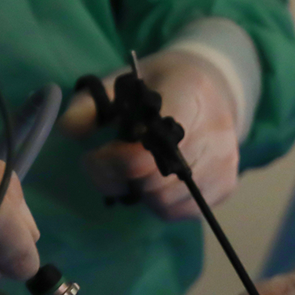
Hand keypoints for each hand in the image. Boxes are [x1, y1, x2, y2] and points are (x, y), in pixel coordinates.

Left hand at [61, 49, 240, 220]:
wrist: (212, 86)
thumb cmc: (160, 86)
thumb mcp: (121, 82)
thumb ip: (89, 104)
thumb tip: (68, 130)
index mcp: (189, 92)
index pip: (150, 144)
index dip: (116, 159)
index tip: (96, 154)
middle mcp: (216, 129)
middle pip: (155, 179)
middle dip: (121, 177)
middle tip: (109, 163)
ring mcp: (225, 161)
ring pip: (167, 201)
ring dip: (140, 192)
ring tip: (135, 171)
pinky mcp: (227, 185)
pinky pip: (183, 212)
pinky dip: (160, 204)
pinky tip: (155, 180)